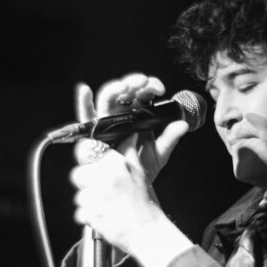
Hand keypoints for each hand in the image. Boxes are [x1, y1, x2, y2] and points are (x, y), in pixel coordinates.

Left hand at [70, 143, 192, 266]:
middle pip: (77, 174)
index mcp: (115, 164)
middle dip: (87, 183)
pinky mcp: (90, 214)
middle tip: (103, 191)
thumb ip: (130, 153)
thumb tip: (130, 136)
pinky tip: (105, 217)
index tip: (90, 163)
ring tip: (108, 207)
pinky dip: (89, 217)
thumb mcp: (141, 174)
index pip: (84, 148)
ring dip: (89, 203)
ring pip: (78, 196)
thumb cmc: (146, 207)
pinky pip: (80, 213)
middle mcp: (104, 177)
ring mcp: (96, 197)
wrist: (148, 233)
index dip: (86, 157)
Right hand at [74, 72, 189, 180]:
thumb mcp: (159, 152)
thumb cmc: (142, 166)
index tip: (160, 89)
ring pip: (108, 97)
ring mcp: (107, 119)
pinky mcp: (94, 129)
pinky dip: (83, 101)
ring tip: (125, 86)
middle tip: (144, 82)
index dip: (150, 86)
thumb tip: (183, 125)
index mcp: (138, 113)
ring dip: (115, 87)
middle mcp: (121, 112)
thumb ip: (170, 137)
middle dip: (134, 83)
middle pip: (126, 91)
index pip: (143, 93)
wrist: (129, 184)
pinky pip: (86, 114)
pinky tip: (86, 90)